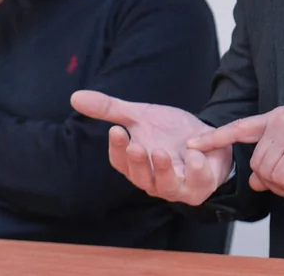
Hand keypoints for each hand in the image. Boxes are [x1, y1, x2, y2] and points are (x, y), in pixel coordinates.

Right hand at [70, 90, 231, 205]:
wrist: (209, 137)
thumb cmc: (170, 132)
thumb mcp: (142, 115)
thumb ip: (111, 109)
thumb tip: (75, 97)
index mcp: (137, 164)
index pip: (120, 162)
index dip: (117, 149)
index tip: (116, 129)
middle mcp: (153, 179)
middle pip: (140, 177)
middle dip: (137, 163)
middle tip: (136, 146)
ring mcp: (177, 186)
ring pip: (166, 186)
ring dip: (162, 170)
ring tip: (160, 152)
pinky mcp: (200, 187)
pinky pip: (198, 184)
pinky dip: (196, 170)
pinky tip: (194, 153)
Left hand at [188, 107, 283, 200]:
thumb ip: (274, 159)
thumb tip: (254, 182)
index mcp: (277, 117)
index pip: (239, 128)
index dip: (214, 138)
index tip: (191, 144)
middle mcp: (279, 120)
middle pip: (256, 163)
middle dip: (273, 182)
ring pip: (266, 173)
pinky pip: (281, 180)